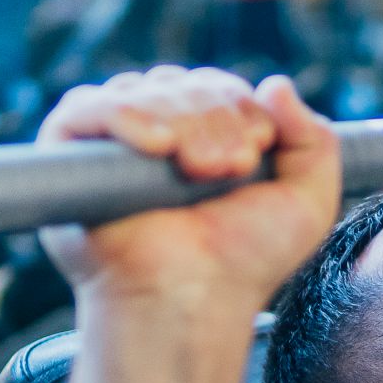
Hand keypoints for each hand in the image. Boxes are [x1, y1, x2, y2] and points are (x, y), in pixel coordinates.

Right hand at [37, 67, 340, 317]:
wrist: (197, 299)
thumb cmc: (245, 262)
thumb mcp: (308, 200)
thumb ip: (313, 138)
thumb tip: (276, 83)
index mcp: (203, 138)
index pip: (218, 86)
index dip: (242, 109)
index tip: (253, 157)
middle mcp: (156, 135)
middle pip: (185, 84)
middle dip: (217, 119)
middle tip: (226, 171)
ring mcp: (112, 146)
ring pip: (146, 89)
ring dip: (185, 122)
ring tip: (199, 172)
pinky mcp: (68, 157)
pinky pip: (87, 107)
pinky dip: (125, 115)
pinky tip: (158, 146)